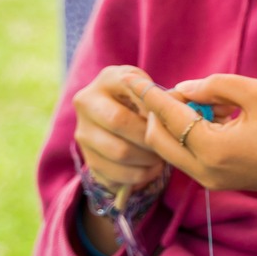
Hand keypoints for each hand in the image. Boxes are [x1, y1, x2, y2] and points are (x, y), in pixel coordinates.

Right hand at [73, 64, 165, 191]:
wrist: (118, 116)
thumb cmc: (143, 100)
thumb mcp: (151, 88)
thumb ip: (161, 96)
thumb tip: (173, 111)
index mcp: (107, 79)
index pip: (133, 92)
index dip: (155, 107)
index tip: (171, 119)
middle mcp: (87, 102)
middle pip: (120, 122)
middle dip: (150, 136)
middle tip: (169, 144)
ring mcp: (83, 132)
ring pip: (119, 152)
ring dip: (147, 159)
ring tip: (163, 159)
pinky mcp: (87, 158)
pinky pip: (113, 173)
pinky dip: (138, 176)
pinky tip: (152, 170)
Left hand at [128, 73, 256, 194]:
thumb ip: (216, 85)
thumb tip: (186, 88)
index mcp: (213, 148)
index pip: (168, 116)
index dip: (149, 93)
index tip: (131, 77)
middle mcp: (205, 170)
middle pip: (158, 139)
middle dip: (159, 111)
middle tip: (178, 89)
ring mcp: (211, 181)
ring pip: (173, 148)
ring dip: (177, 123)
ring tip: (207, 101)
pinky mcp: (220, 182)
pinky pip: (190, 156)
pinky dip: (191, 135)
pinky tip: (217, 117)